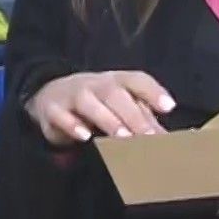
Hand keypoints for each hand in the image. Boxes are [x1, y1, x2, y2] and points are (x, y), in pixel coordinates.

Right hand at [25, 70, 174, 144]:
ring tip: (123, 138)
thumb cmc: (95, 103)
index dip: (153, 91)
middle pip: (115, 94)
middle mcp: (95, 84)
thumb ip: (142, 119)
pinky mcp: (53, 110)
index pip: (136, 80)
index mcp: (116, 81)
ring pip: (89, 102)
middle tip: (149, 137)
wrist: (50, 96)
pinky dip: (72, 125)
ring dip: (108, 119)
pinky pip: (61, 115)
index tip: (169, 107)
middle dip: (133, 115)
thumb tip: (166, 138)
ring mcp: (72, 95)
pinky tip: (85, 137)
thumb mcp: (119, 106)